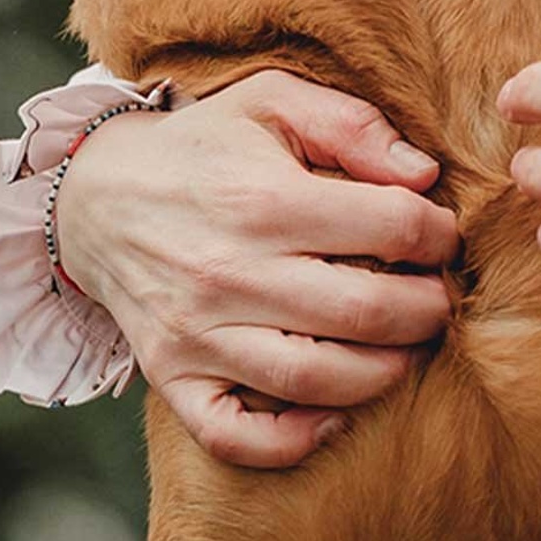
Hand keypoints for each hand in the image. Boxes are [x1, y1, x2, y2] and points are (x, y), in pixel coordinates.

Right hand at [55, 70, 459, 468]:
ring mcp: (199, 334)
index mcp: (267, 200)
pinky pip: (234, 434)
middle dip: (427, 310)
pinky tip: (334, 417)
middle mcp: (232, 273)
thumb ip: (353, 125)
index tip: (444, 236)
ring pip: (313, 381)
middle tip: (441, 299)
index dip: (437, 234)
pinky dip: (291, 441)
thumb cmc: (204, 143)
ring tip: (408, 350)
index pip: (390, 227)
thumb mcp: (273, 99)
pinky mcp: (172, 376)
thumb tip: (422, 175)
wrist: (96, 195)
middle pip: (365, 312)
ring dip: (383, 375)